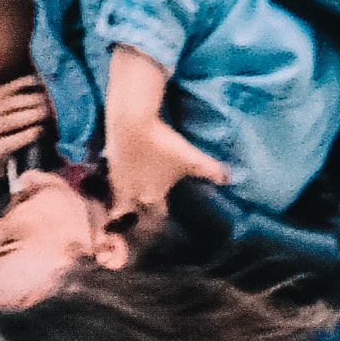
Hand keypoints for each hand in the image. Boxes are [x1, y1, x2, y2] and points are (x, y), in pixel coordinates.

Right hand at [105, 105, 225, 219]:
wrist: (131, 124)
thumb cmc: (163, 144)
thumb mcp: (191, 158)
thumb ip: (210, 169)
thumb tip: (229, 179)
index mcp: (153, 195)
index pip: (158, 214)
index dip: (162, 216)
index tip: (164, 216)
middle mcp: (133, 193)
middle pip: (135, 210)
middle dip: (139, 213)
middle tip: (142, 215)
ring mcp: (119, 179)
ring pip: (120, 197)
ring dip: (125, 201)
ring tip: (127, 203)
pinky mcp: (110, 164)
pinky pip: (114, 180)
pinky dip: (119, 181)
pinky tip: (123, 175)